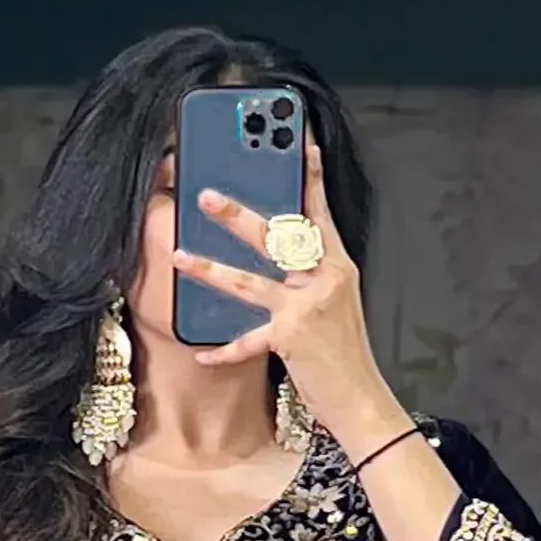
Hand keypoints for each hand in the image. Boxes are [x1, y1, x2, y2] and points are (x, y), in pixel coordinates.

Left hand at [171, 137, 405, 458]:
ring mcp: (307, 307)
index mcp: (336, 265)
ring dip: (210, 267)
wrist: (361, 399)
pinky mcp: (291, 338)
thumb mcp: (336, 303)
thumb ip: (311, 275)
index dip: (310, 176)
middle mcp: (323, 279)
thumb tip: (278, 252)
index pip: (320, 212)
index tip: (301, 141)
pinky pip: (248, 341)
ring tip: (179, 255)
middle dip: (238, 214)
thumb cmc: (344, 354)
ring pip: (250, 280)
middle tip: (206, 195)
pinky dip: (223, 349)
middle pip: (277, 237)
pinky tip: (200, 350)